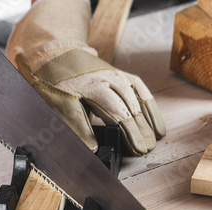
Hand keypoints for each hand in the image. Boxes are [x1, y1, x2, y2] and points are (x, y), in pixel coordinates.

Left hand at [6, 0, 165, 155]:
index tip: (136, 149)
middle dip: (140, 131)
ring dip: (148, 120)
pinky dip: (149, 106)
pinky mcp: (123, 75)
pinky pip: (141, 91)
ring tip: (155, 138)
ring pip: (138, 99)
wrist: (57, 56)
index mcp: (93, 86)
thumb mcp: (58, 105)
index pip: (116, 113)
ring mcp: (118, 75)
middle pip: (130, 108)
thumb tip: (92, 148)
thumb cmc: (56, 84)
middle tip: (146, 150)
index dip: (128, 133)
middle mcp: (109, 78)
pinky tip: (154, 121)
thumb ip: (76, 126)